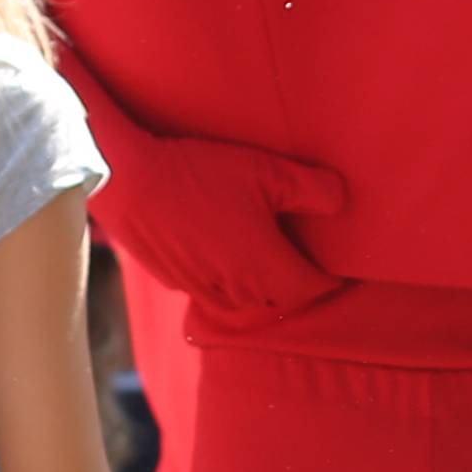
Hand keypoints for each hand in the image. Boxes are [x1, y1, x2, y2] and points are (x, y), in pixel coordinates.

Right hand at [59, 49, 345, 315]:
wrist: (130, 182)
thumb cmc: (201, 173)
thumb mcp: (268, 171)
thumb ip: (312, 189)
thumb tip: (341, 201)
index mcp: (268, 270)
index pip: (314, 289)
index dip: (330, 278)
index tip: (338, 265)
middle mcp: (239, 291)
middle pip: (282, 300)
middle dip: (296, 283)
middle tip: (304, 256)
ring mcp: (205, 291)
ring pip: (247, 300)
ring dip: (261, 285)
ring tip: (266, 257)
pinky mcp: (178, 283)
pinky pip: (215, 292)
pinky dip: (228, 280)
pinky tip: (224, 252)